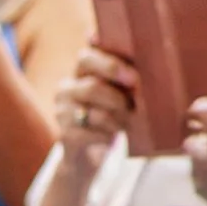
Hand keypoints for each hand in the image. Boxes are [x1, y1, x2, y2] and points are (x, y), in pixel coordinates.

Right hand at [52, 43, 134, 164]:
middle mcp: (66, 88)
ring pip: (96, 114)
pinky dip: (107, 136)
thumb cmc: (114, 109)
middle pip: (92, 87)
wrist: (92, 147)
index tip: (133, 78)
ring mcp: (62, 112)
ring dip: (118, 121)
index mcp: (81, 70)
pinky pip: (91, 135)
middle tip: (133, 107)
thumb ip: (128, 74)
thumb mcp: (121, 88)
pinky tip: (113, 136)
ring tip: (129, 123)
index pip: (86, 58)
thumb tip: (144, 75)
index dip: (110, 66)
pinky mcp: (64, 134)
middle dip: (118, 98)